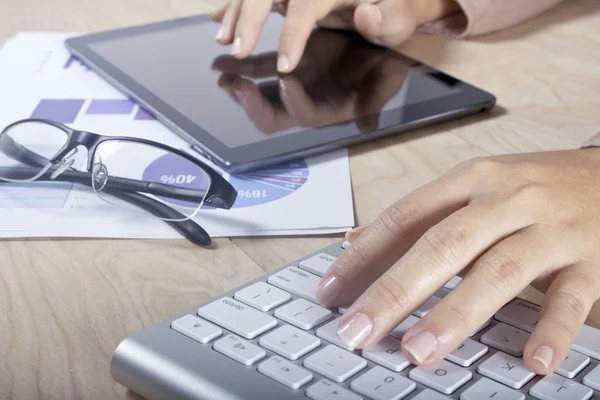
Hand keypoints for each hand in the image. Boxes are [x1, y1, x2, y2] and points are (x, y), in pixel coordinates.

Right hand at [209, 0, 459, 71]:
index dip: (293, 36)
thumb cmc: (396, 6)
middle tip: (238, 51)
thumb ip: (391, 19)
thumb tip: (366, 16)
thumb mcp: (402, 15)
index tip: (286, 67)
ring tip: (223, 39)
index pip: (306, 5)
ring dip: (236, 12)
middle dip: (248, 18)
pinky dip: (236, 4)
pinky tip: (218, 15)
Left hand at [212, 29, 409, 132]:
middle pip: (273, 118)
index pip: (305, 115)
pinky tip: (220, 62)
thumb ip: (376, 99)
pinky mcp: (286, 65)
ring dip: (239, 88)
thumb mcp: (387, 77)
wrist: (380, 40)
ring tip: (222, 74)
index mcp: (330, 111)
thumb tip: (368, 125)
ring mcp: (293, 85)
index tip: (286, 76)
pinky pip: (257, 71)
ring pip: (259, 96)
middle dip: (253, 106)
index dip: (293, 101)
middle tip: (239, 87)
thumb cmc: (386, 61)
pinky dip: (239, 68)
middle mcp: (306, 102)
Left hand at [316, 148, 599, 374]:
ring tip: (418, 351)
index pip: (404, 217)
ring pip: (497, 271)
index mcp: (471, 180)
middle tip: (358, 332)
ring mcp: (550, 228)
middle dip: (395, 291)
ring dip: (455, 314)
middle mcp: (506, 199)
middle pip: (441, 246)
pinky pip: (570, 298)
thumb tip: (356, 240)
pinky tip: (531, 362)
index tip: (330, 291)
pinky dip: (551, 330)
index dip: (363, 255)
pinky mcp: (593, 258)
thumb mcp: (474, 188)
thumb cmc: (534, 187)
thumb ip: (419, 216)